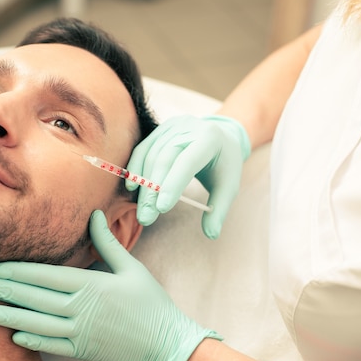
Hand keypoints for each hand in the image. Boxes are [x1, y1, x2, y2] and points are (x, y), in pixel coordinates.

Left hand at [0, 210, 220, 360]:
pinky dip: (32, 340)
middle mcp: (81, 309)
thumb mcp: (131, 268)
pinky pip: (52, 346)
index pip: (46, 277)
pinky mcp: (83, 350)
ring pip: (37, 323)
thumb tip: (94, 216)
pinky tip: (15, 335)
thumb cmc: (150, 302)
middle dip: (5, 291)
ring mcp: (80, 332)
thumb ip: (108, 243)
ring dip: (11, 316)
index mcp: (91, 286)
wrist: (166, 342)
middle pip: (35, 299)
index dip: (19, 272)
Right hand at [127, 114, 249, 238]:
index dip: (173, 184)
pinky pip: (142, 149)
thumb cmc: (224, 164)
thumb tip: (212, 235)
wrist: (221, 136)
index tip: (162, 209)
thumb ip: (219, 210)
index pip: (188, 161)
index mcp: (210, 138)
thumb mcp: (228, 186)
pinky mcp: (160, 129)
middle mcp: (189, 127)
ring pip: (151, 155)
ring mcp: (172, 125)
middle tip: (146, 218)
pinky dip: (135, 168)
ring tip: (143, 211)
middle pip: (164, 159)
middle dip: (153, 191)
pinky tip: (132, 187)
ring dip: (143, 185)